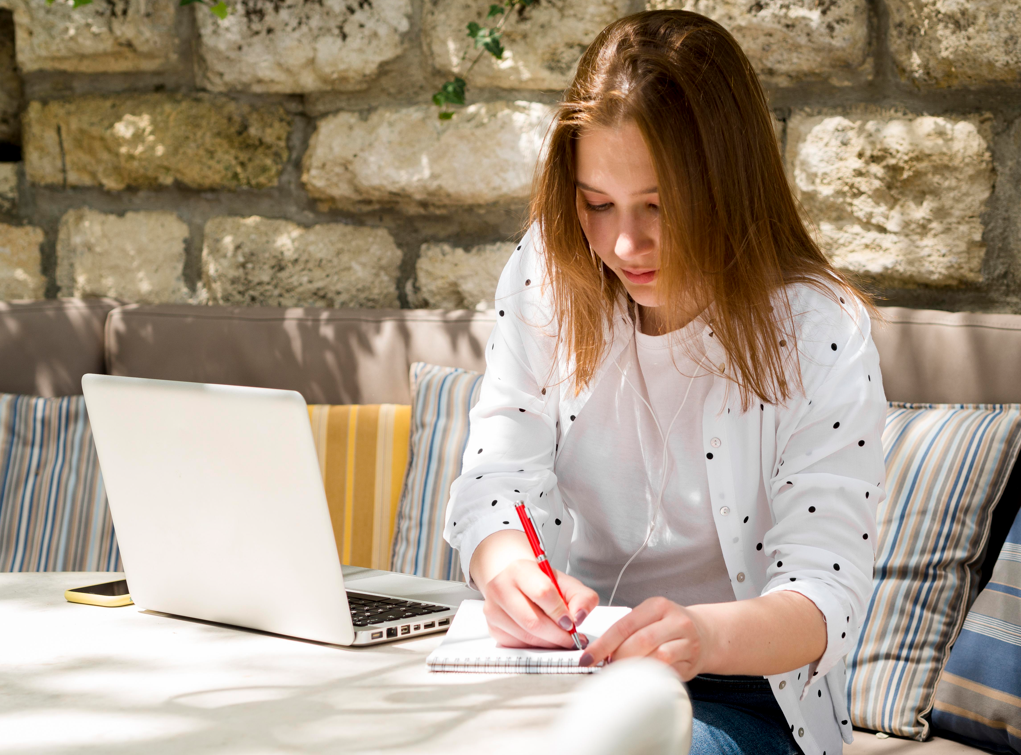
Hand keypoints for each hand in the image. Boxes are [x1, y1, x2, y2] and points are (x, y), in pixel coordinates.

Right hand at [482, 559, 599, 648]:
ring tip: (562, 639)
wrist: (515, 581)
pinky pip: (517, 645)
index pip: (543, 593)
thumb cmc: (541, 582)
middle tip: (572, 639)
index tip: (572, 623)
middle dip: (557, 635)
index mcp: (520, 569)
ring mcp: (493, 609)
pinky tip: (545, 639)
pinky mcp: (492, 626)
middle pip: (532, 621)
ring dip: (549, 643)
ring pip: (525, 636)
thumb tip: (580, 617)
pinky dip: (536, 646)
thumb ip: (582, 597)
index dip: (560, 612)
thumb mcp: (566, 583)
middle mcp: (500, 587)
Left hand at [580, 596, 714, 679]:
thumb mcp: (649, 616)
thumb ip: (627, 629)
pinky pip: (668, 673)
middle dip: (619, 657)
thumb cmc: (668, 626)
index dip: (604, 644)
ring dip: (635, 668)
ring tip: (623, 672)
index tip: (588, 657)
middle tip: (606, 666)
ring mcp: (687, 642)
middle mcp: (676, 621)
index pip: (625, 625)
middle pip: (641, 642)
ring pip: (657, 658)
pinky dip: (651, 677)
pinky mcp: (692, 663)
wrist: (705, 634)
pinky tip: (642, 678)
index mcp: (658, 605)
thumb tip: (599, 651)